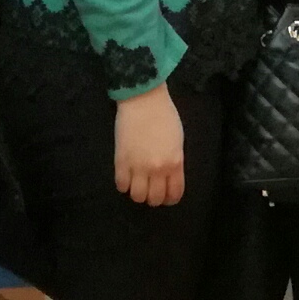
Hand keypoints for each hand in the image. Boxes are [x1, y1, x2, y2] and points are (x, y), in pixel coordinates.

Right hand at [112, 84, 184, 207]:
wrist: (143, 100)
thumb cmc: (164, 115)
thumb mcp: (177, 140)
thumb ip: (174, 161)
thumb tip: (168, 176)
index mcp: (175, 163)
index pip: (174, 193)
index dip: (170, 199)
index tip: (167, 197)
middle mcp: (157, 169)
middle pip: (155, 199)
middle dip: (154, 198)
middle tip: (151, 190)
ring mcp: (137, 167)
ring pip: (137, 196)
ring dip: (138, 193)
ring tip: (137, 185)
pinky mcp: (121, 162)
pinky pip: (121, 185)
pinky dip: (124, 185)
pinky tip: (126, 177)